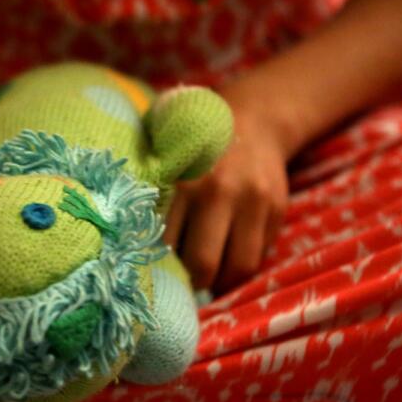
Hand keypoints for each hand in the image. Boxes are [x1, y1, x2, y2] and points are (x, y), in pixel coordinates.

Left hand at [163, 79, 295, 293]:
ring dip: (221, 282)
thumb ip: (146, 189)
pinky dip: (241, 266)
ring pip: (238, 267)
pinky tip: (228, 259)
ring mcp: (252, 202)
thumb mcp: (164, 154)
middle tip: (183, 283)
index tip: (154, 274)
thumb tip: (125, 238)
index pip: (164, 244)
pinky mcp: (276, 209)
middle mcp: (218, 192)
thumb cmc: (194, 144)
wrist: (255, 118)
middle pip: (202, 263)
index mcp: (181, 180)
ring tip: (208, 278)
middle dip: (191, 282)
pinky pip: (258, 255)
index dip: (158, 268)